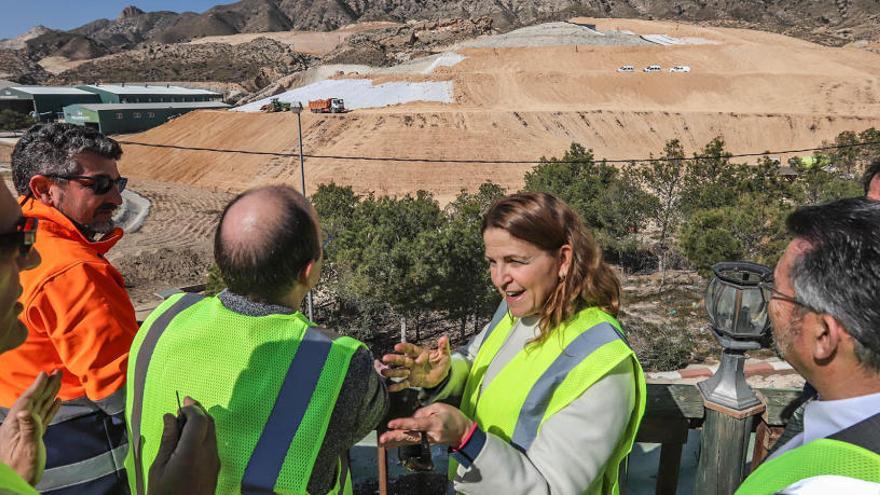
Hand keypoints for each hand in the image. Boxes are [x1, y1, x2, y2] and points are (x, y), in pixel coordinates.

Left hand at [0, 370, 61, 485]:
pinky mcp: (33, 436)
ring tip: (57, 382)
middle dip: (44, 386)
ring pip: (39, 407)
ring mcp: (26, 430)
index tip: (45, 374)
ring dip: (48, 394)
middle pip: (34, 401)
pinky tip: (57, 402)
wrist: (17, 485)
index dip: (37, 387)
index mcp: (16, 425)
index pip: (27, 401)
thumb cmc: (22, 470)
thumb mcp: (26, 449)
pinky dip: (50, 408)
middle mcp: (19, 425)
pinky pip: (43, 417)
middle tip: (56, 372)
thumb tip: (25, 410)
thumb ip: (28, 429)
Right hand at [148, 397, 219, 494]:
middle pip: (209, 423)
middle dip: (198, 411)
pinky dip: (203, 435)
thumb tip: (170, 417)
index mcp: (192, 451)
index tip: (181, 403)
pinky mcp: (215, 469)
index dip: (191, 407)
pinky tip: (189, 439)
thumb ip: (167, 439)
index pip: (199, 419)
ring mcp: (214, 462)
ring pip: (212, 433)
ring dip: (201, 423)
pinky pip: (212, 444)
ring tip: (182, 424)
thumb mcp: (158, 466)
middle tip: (183, 407)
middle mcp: (208, 454)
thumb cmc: (164, 494)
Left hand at [378, 403, 472, 447]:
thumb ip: (424, 411)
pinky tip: (390, 444)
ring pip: (408, 440)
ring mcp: (428, 441)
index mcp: (433, 424)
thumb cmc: (452, 416)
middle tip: (382, 438)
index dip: (402, 424)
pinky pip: (411, 442)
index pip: (415, 424)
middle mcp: (429, 435)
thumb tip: (412, 417)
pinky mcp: (426, 443)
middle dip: (395, 436)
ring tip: (382, 441)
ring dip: (394, 441)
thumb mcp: (440, 407)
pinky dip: (400, 442)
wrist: (462, 432)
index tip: (391, 424)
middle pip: (409, 436)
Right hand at [381, 335, 450, 391]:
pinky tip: (389, 388)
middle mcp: (413, 362)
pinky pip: (403, 384)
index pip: (411, 349)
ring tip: (383, 372)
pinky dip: (397, 386)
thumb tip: (444, 338)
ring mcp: (411, 372)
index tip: (397, 347)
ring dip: (392, 371)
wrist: (441, 376)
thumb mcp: (444, 355)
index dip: (404, 348)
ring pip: (400, 371)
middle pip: (402, 360)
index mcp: (420, 353)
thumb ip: (443, 347)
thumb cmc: (441, 363)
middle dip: (394, 359)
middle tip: (385, 358)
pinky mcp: (411, 381)